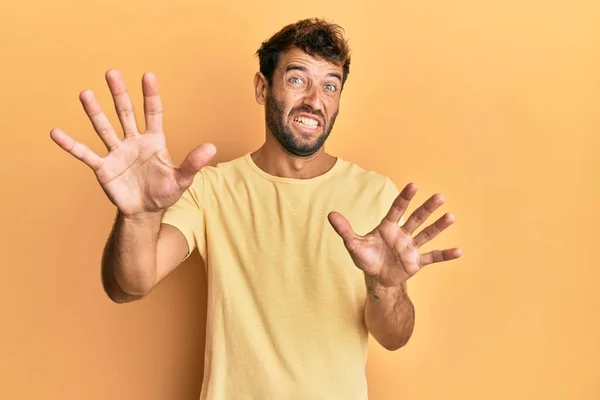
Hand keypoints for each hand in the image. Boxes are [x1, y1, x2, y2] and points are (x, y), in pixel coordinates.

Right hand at [50, 69, 215, 216]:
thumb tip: (212, 148)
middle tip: (111, 72)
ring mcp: (117, 153)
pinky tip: (56, 133)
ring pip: (105, 128)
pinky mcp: (104, 168)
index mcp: (154, 141)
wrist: (145, 211)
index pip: (153, 113)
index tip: (148, 75)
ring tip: (85, 94)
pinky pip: (85, 154)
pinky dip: (71, 145)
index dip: (151, 95)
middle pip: (125, 113)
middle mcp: (133, 142)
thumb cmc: (165, 193)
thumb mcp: (182, 179)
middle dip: (119, 94)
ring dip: (95, 112)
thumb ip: (193, 163)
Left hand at [328, 182, 461, 286]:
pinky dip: (444, 255)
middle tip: (439, 196)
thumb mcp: (353, 244)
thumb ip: (344, 229)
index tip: (414, 185)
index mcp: (388, 227)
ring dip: (438, 226)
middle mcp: (402, 234)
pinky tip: (459, 251)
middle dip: (427, 208)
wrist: (376, 277)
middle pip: (416, 218)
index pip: (397, 209)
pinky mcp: (416, 262)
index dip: (405, 198)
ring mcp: (410, 247)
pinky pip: (432, 257)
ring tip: (451, 216)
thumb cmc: (365, 257)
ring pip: (426, 234)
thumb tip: (330, 214)